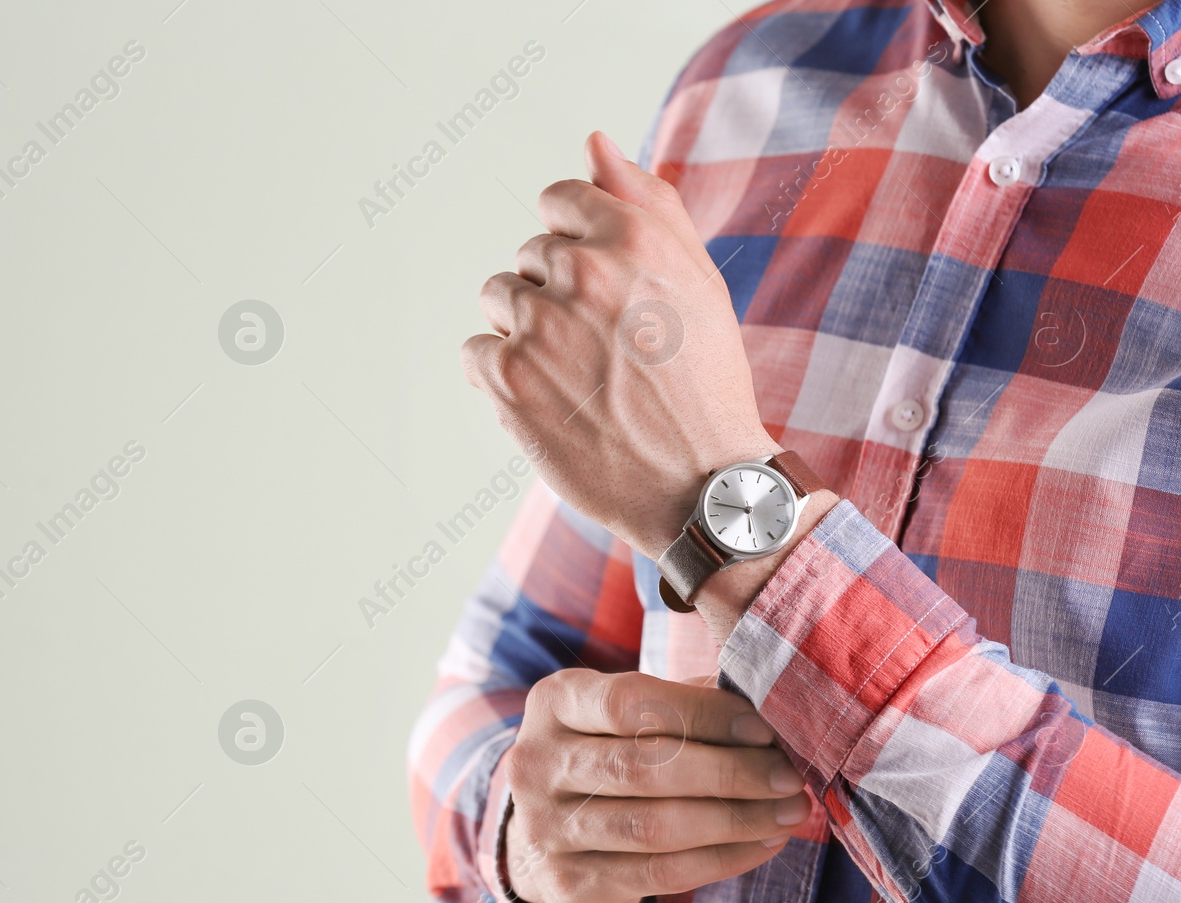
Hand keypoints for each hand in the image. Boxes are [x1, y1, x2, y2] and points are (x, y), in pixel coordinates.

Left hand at [462, 131, 777, 560]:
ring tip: (577, 375)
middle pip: (529, 256)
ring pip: (498, 299)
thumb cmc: (704, 381)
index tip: (602, 291)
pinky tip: (549, 400)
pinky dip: (502, 376)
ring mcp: (541, 325)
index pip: (559, 201)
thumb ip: (646, 201)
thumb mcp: (697, 279)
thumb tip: (593, 142)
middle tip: (605, 349)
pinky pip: (476, 351)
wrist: (700, 483)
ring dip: (526, 331)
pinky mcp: (508, 378)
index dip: (578, 245)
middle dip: (557, 294)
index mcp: (634, 236)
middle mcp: (584, 271)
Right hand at [502, 669, 808, 902]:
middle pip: (642, 767)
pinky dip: (721, 859)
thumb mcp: (630, 715)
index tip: (764, 730)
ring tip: (788, 813)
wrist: (550, 839)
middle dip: (729, 772)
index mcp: (554, 702)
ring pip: (653, 826)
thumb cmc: (610, 757)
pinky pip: (660, 872)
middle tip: (788, 777)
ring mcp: (546, 827)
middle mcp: (536, 762)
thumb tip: (766, 705)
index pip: (628, 701)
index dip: (701, 715)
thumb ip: (688, 700)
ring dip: (734, 820)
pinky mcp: (570, 881)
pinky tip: (762, 844)